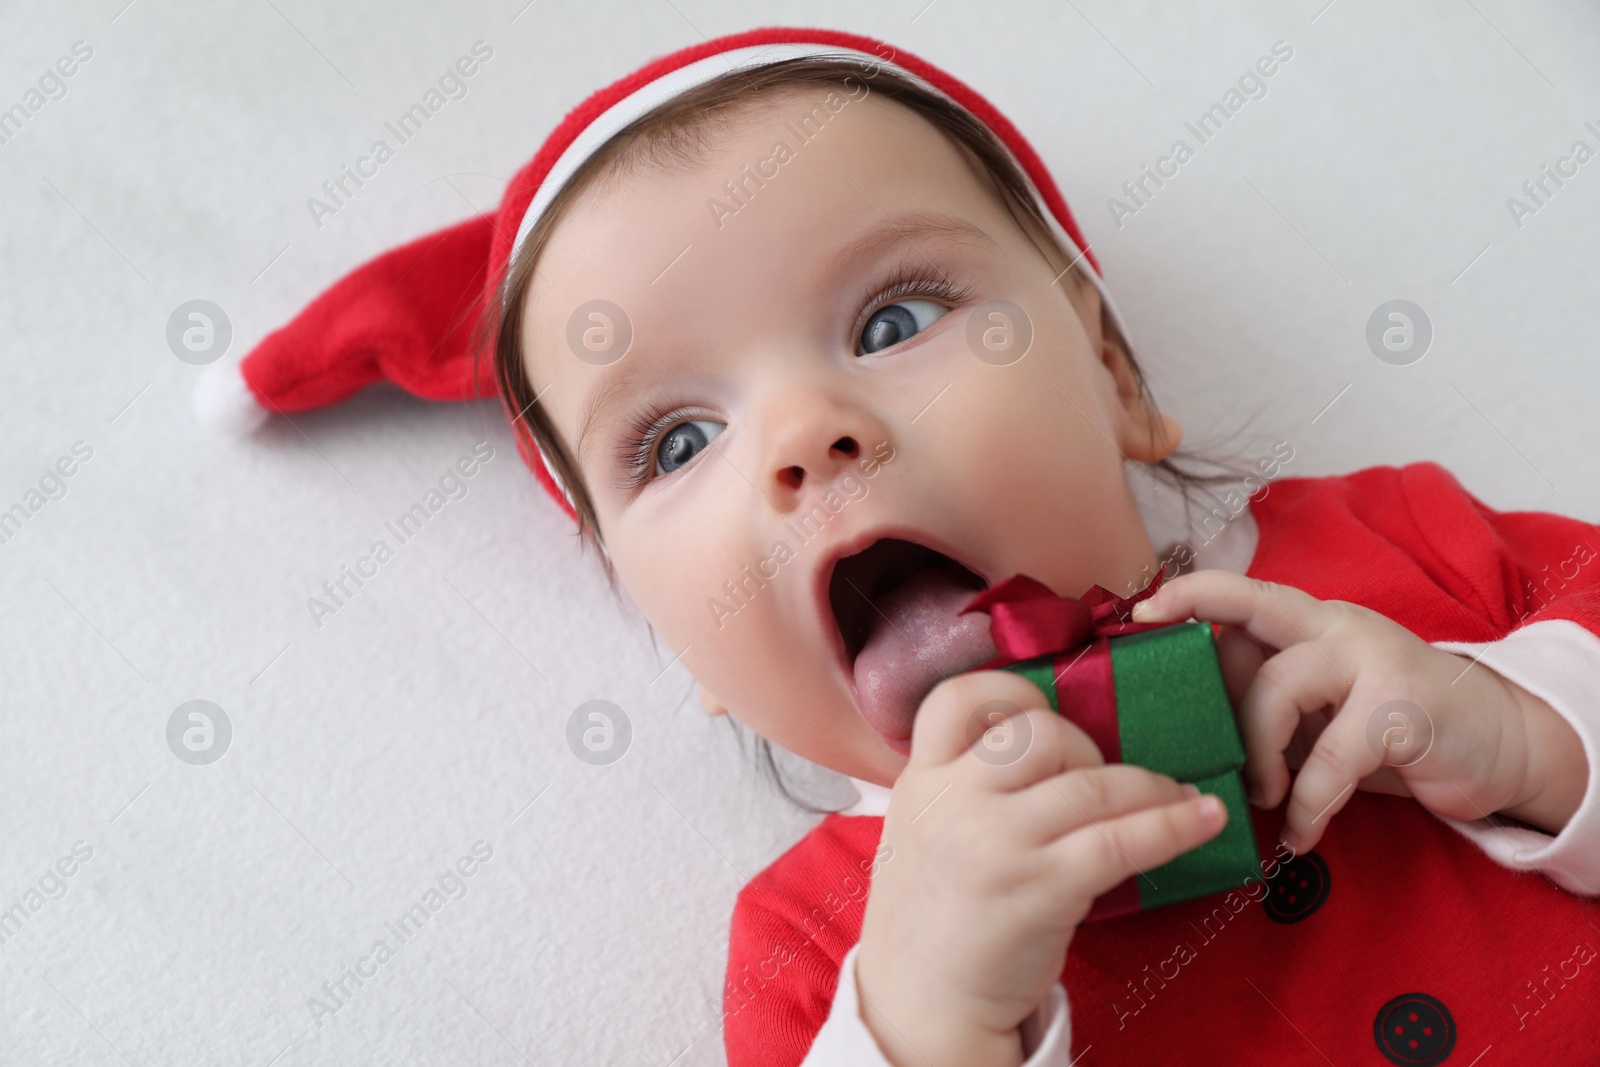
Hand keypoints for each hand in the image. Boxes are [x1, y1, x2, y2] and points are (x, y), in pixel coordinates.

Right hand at [854, 670, 1226, 1066]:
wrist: (920, 1007)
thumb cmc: (936, 920)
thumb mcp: (925, 832)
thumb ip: (967, 787)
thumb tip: (1059, 749)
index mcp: (920, 780)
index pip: (958, 697)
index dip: (1010, 691)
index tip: (1044, 710)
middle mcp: (952, 801)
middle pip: (1041, 732)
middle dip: (1089, 748)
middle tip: (1104, 782)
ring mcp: (996, 843)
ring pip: (1092, 783)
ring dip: (1149, 786)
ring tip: (1178, 796)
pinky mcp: (1039, 888)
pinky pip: (1121, 838)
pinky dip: (1173, 824)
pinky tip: (1203, 819)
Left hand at [1132, 570, 1587, 852]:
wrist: (1497, 742)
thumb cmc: (1388, 727)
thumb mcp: (1319, 710)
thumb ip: (1265, 702)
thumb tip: (1188, 728)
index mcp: (1308, 622)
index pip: (1239, 593)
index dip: (1189, 594)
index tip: (1142, 611)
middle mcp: (1334, 626)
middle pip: (1247, 624)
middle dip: (1212, 688)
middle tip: (1201, 747)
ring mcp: (1371, 659)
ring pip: (1277, 688)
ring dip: (1257, 754)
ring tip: (1264, 796)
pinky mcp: (1402, 707)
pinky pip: (1330, 760)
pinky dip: (1308, 805)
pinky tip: (1301, 834)